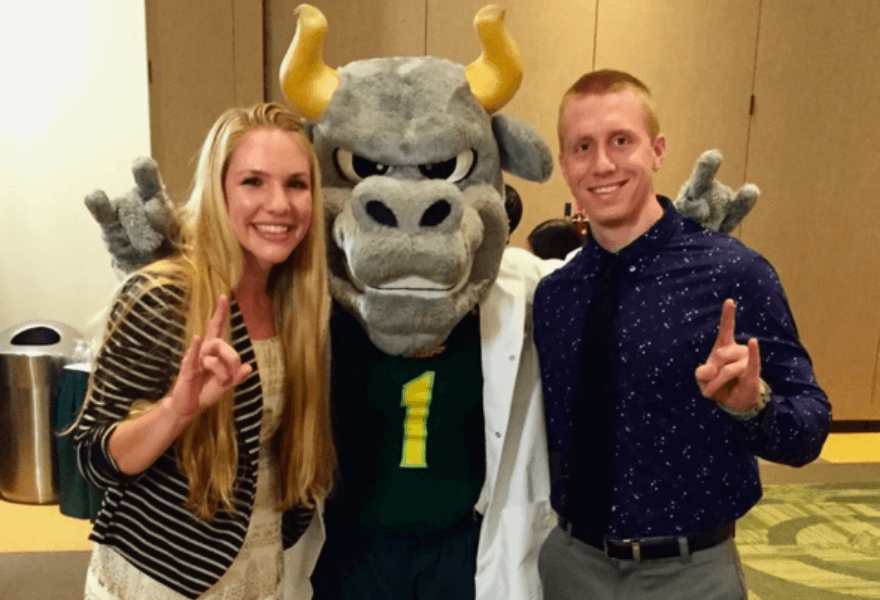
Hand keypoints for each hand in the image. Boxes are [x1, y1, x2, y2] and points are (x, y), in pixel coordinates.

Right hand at [166, 295, 251, 423]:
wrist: (188, 408)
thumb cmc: (204, 392)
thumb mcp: (225, 385)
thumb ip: (237, 377)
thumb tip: (249, 367)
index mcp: (211, 352)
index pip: (216, 328)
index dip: (220, 313)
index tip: (224, 296)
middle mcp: (202, 352)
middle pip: (219, 341)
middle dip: (232, 357)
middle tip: (234, 373)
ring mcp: (194, 360)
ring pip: (213, 355)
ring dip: (223, 371)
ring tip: (222, 382)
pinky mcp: (187, 370)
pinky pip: (193, 358)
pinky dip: (196, 348)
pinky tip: (197, 338)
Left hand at [695, 299, 760, 410]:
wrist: (733, 402)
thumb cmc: (718, 385)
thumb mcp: (703, 379)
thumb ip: (701, 373)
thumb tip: (710, 370)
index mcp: (724, 347)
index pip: (726, 328)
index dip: (728, 315)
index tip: (729, 301)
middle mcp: (737, 350)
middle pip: (719, 356)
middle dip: (710, 374)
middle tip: (709, 386)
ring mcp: (746, 360)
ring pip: (728, 369)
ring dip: (717, 383)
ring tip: (715, 390)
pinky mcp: (753, 372)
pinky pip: (752, 362)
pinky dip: (753, 352)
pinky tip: (753, 341)